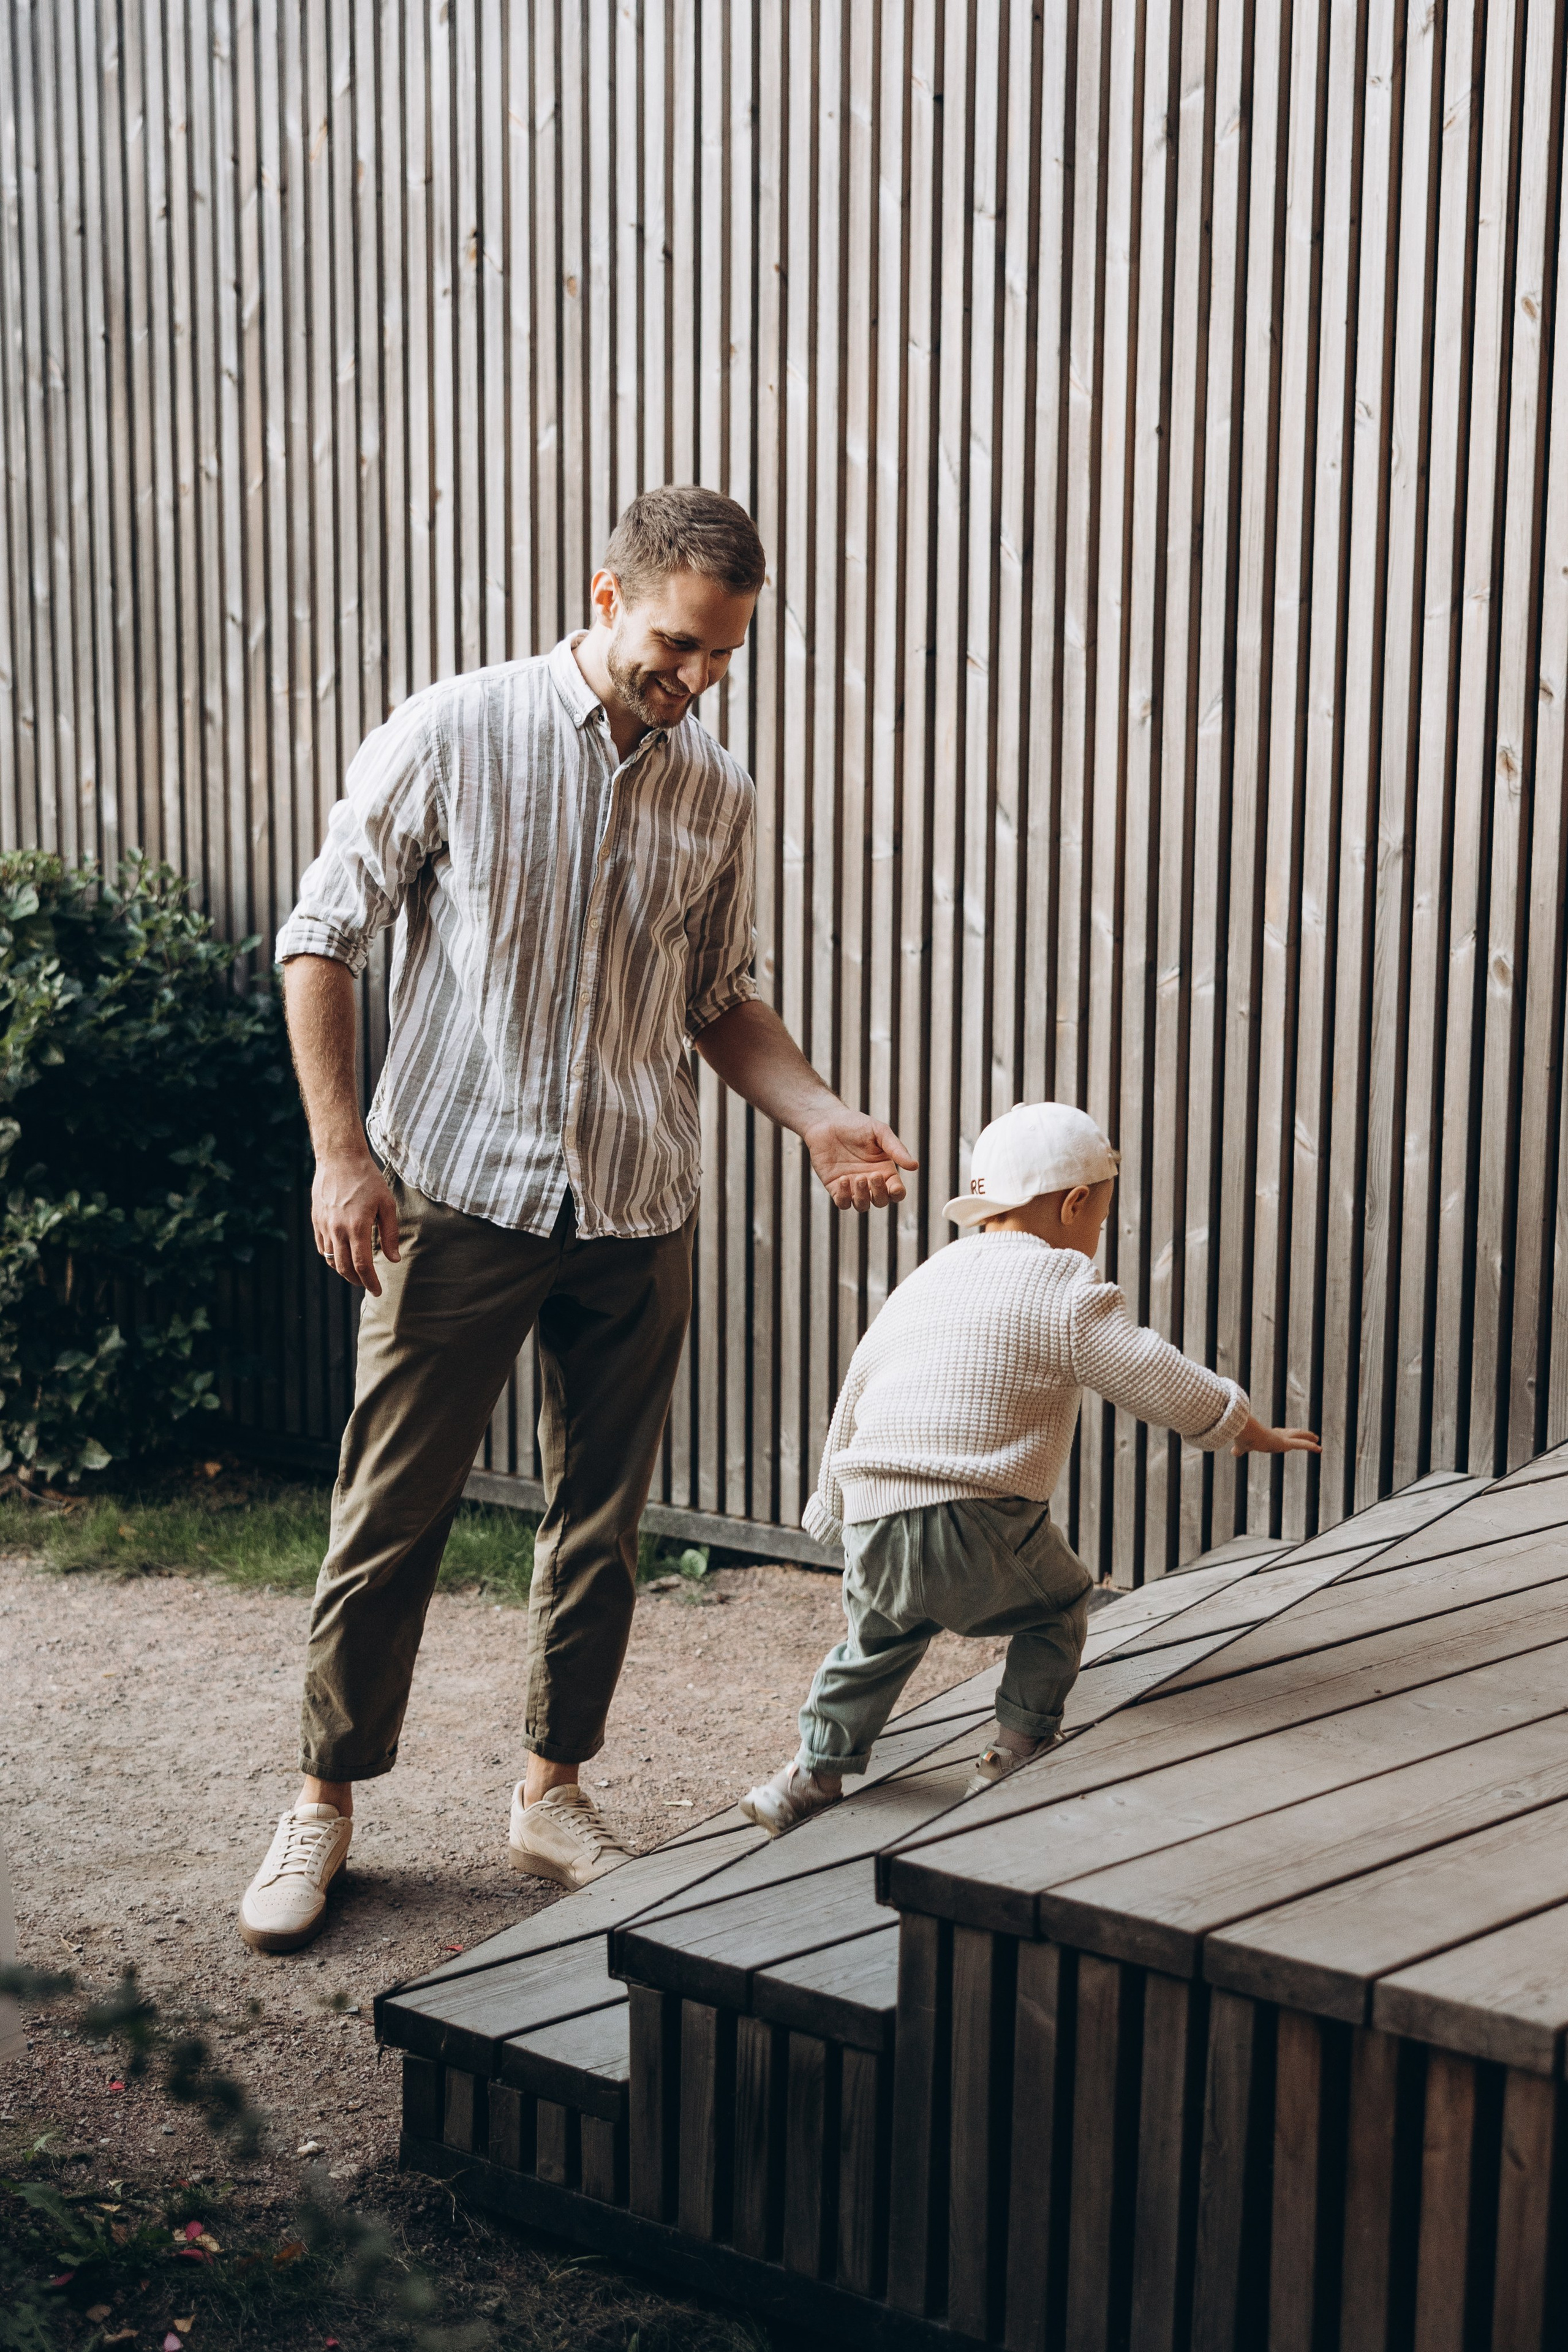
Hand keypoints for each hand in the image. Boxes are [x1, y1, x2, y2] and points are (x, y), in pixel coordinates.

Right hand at [311, 1150, 400, 1294]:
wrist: (339, 1159)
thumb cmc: (367, 1179)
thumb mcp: (386, 1204)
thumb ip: (390, 1234)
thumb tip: (394, 1259)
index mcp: (357, 1227)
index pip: (363, 1266)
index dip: (371, 1282)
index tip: (378, 1291)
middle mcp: (337, 1230)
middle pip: (344, 1268)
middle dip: (357, 1281)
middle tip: (368, 1285)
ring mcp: (324, 1226)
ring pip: (330, 1260)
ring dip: (344, 1270)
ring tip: (357, 1272)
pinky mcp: (316, 1221)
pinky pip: (321, 1247)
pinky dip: (331, 1257)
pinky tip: (342, 1256)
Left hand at [800, 1111, 917, 1210]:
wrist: (827, 1122)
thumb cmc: (855, 1124)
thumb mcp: (879, 1132)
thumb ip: (896, 1149)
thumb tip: (914, 1166)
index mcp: (885, 1170)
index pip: (896, 1191)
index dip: (897, 1193)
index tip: (895, 1187)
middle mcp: (870, 1182)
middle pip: (881, 1201)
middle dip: (879, 1192)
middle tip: (873, 1174)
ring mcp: (852, 1186)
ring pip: (862, 1205)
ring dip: (862, 1197)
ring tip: (858, 1177)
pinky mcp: (835, 1188)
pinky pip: (842, 1203)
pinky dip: (844, 1196)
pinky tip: (843, 1179)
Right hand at [1232, 1413, 1320, 1455]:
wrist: (1246, 1434)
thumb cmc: (1243, 1438)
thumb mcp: (1242, 1447)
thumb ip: (1239, 1450)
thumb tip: (1233, 1452)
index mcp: (1268, 1436)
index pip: (1279, 1435)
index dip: (1285, 1435)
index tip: (1288, 1437)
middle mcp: (1277, 1435)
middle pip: (1292, 1434)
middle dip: (1301, 1434)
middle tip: (1310, 1435)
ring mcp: (1282, 1439)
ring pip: (1299, 1437)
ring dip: (1309, 1438)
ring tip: (1317, 1439)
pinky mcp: (1286, 1443)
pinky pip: (1302, 1445)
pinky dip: (1311, 1447)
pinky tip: (1319, 1449)